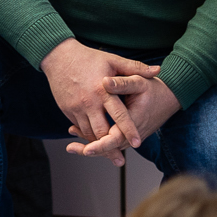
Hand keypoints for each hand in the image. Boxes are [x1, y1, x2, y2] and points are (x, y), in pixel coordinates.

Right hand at [41, 39, 160, 163]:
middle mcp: (89, 102)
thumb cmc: (88, 57)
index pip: (119, 115)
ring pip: (88, 133)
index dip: (129, 130)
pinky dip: (87, 135)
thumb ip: (135, 67)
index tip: (137, 143)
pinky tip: (95, 141)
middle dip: (111, 148)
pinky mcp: (67, 110)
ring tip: (109, 155)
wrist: (58, 57)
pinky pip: (79, 127)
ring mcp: (77, 107)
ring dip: (98, 145)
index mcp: (103, 91)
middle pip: (101, 131)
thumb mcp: (113, 60)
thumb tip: (158, 70)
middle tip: (120, 160)